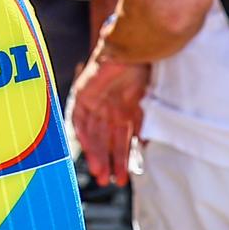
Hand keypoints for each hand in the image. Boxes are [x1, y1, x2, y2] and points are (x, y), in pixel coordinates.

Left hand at [70, 49, 150, 187]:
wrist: (135, 49)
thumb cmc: (147, 71)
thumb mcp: (149, 103)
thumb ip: (146, 125)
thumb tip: (145, 149)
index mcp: (127, 110)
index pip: (122, 140)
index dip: (122, 159)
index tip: (124, 177)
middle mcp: (110, 109)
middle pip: (106, 141)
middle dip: (109, 162)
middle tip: (111, 181)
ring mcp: (95, 102)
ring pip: (93, 135)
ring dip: (97, 154)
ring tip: (101, 174)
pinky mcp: (83, 95)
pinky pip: (79, 120)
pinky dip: (83, 135)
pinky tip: (88, 151)